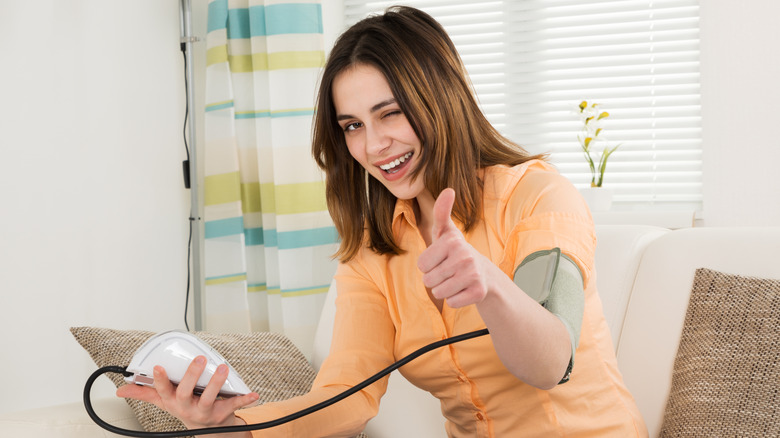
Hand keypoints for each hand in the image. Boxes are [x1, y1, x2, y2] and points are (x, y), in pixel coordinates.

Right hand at [116, 355, 258, 430]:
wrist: (207, 429)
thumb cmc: (185, 408)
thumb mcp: (164, 401)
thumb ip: (145, 393)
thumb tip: (122, 389)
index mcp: (173, 401)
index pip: (163, 391)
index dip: (160, 380)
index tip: (158, 367)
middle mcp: (187, 407)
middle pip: (185, 393)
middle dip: (191, 376)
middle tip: (199, 359)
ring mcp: (205, 411)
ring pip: (210, 398)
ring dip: (217, 383)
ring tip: (222, 368)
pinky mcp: (223, 413)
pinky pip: (234, 406)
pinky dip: (245, 400)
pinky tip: (253, 394)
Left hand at [417, 188, 491, 307]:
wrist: (484, 274)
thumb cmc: (455, 252)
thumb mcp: (446, 232)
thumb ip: (441, 212)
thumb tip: (449, 190)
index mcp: (453, 241)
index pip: (421, 265)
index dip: (428, 266)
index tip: (441, 260)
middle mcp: (465, 256)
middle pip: (428, 280)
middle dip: (435, 279)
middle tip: (449, 271)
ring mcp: (473, 275)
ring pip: (438, 293)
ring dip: (444, 290)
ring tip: (456, 280)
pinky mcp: (479, 292)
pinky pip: (451, 302)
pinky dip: (455, 299)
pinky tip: (464, 290)